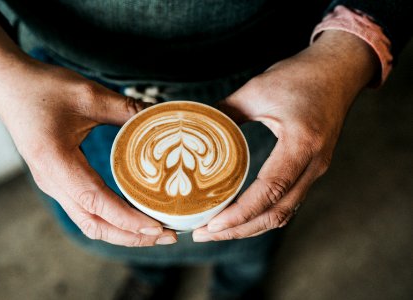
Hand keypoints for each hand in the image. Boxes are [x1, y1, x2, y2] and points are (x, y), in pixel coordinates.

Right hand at [0, 19, 176, 246]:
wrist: (9, 87)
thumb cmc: (44, 88)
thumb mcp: (89, 95)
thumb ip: (126, 109)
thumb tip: (162, 117)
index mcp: (56, 162)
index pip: (96, 202)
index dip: (128, 219)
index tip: (157, 227)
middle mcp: (52, 181)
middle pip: (94, 224)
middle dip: (131, 236)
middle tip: (167, 236)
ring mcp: (53, 184)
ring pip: (89, 222)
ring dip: (122, 232)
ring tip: (154, 232)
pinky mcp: (58, 181)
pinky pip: (86, 211)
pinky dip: (111, 220)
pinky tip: (133, 215)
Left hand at [193, 30, 377, 241]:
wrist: (339, 70)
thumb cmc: (302, 76)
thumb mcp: (257, 90)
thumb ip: (225, 112)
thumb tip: (194, 128)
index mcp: (302, 144)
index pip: (270, 190)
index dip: (240, 213)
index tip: (211, 224)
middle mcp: (314, 164)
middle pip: (277, 212)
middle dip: (239, 229)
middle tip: (204, 234)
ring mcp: (316, 169)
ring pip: (284, 212)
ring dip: (250, 226)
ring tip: (217, 230)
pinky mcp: (312, 169)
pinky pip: (288, 201)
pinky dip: (263, 214)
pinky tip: (242, 215)